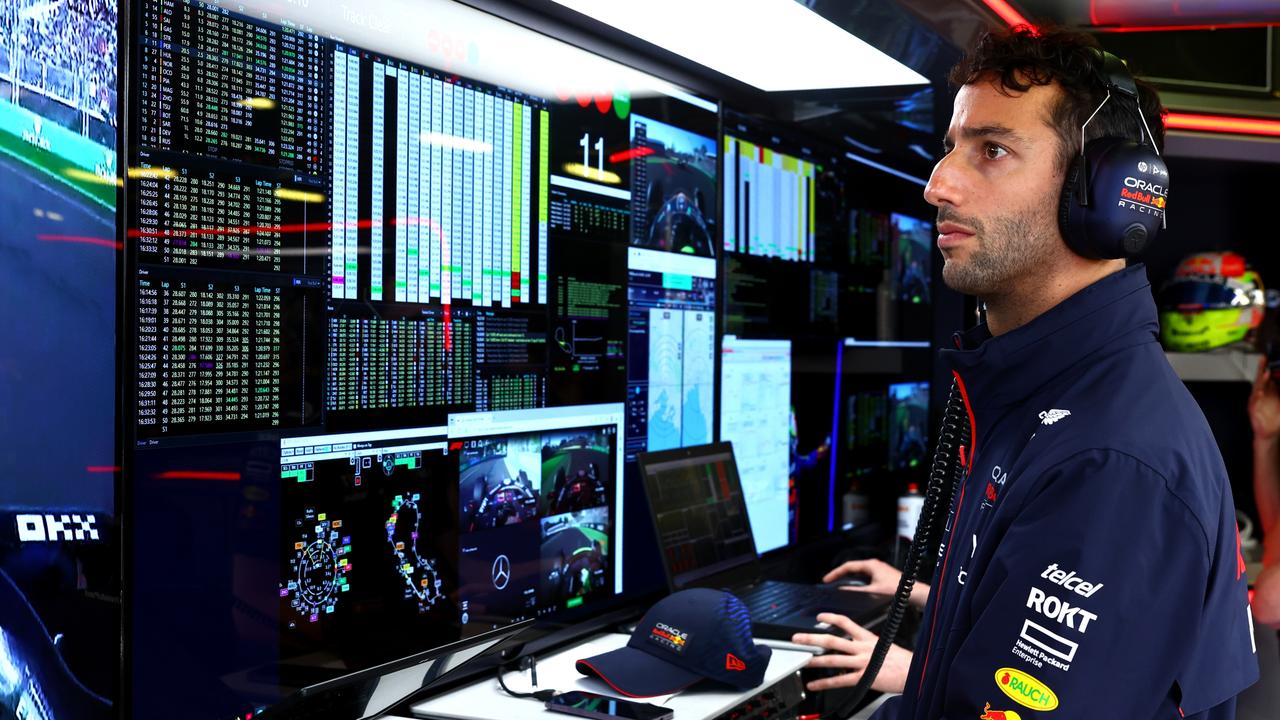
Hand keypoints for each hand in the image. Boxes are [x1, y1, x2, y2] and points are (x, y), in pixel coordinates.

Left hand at [791, 613, 911, 693]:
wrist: (914, 671)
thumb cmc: (902, 660)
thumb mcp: (884, 645)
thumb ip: (868, 645)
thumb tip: (855, 646)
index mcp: (867, 638)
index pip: (846, 623)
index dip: (831, 618)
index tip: (819, 616)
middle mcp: (862, 648)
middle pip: (832, 640)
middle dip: (812, 639)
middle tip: (797, 638)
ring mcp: (862, 663)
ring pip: (833, 659)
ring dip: (815, 660)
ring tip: (802, 661)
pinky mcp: (863, 678)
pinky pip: (840, 680)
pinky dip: (825, 683)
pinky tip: (815, 684)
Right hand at [823, 558, 899, 595]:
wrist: (913, 592)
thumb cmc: (897, 590)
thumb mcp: (872, 592)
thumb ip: (855, 591)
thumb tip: (842, 590)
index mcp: (870, 565)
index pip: (848, 566)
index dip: (835, 573)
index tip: (827, 579)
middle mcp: (874, 565)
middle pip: (852, 568)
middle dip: (840, 575)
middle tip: (830, 581)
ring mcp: (877, 569)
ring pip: (858, 572)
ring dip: (849, 578)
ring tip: (838, 584)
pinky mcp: (880, 575)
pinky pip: (864, 576)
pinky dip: (856, 581)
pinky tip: (853, 588)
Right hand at [1250, 357, 1279, 441]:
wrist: (1269, 433)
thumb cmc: (1275, 419)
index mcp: (1269, 391)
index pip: (1269, 376)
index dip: (1269, 367)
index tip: (1271, 359)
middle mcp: (1262, 394)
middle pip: (1261, 379)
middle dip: (1262, 368)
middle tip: (1263, 359)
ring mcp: (1256, 401)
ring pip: (1257, 388)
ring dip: (1260, 381)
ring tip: (1264, 373)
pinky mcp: (1253, 409)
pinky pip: (1254, 401)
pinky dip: (1257, 396)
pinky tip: (1260, 392)